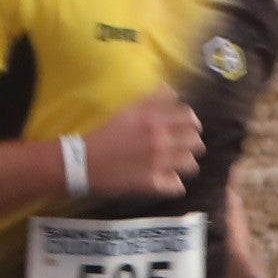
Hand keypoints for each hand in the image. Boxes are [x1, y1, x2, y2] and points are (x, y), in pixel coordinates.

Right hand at [78, 92, 204, 198]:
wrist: (81, 161)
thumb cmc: (103, 134)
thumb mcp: (127, 110)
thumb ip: (152, 99)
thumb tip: (173, 91)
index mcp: (153, 119)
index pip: (190, 118)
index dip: (191, 123)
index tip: (186, 127)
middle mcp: (159, 140)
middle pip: (196, 142)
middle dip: (191, 144)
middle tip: (181, 147)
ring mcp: (158, 163)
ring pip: (191, 165)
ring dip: (184, 164)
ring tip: (174, 164)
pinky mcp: (152, 184)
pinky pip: (178, 186)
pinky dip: (173, 184)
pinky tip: (165, 180)